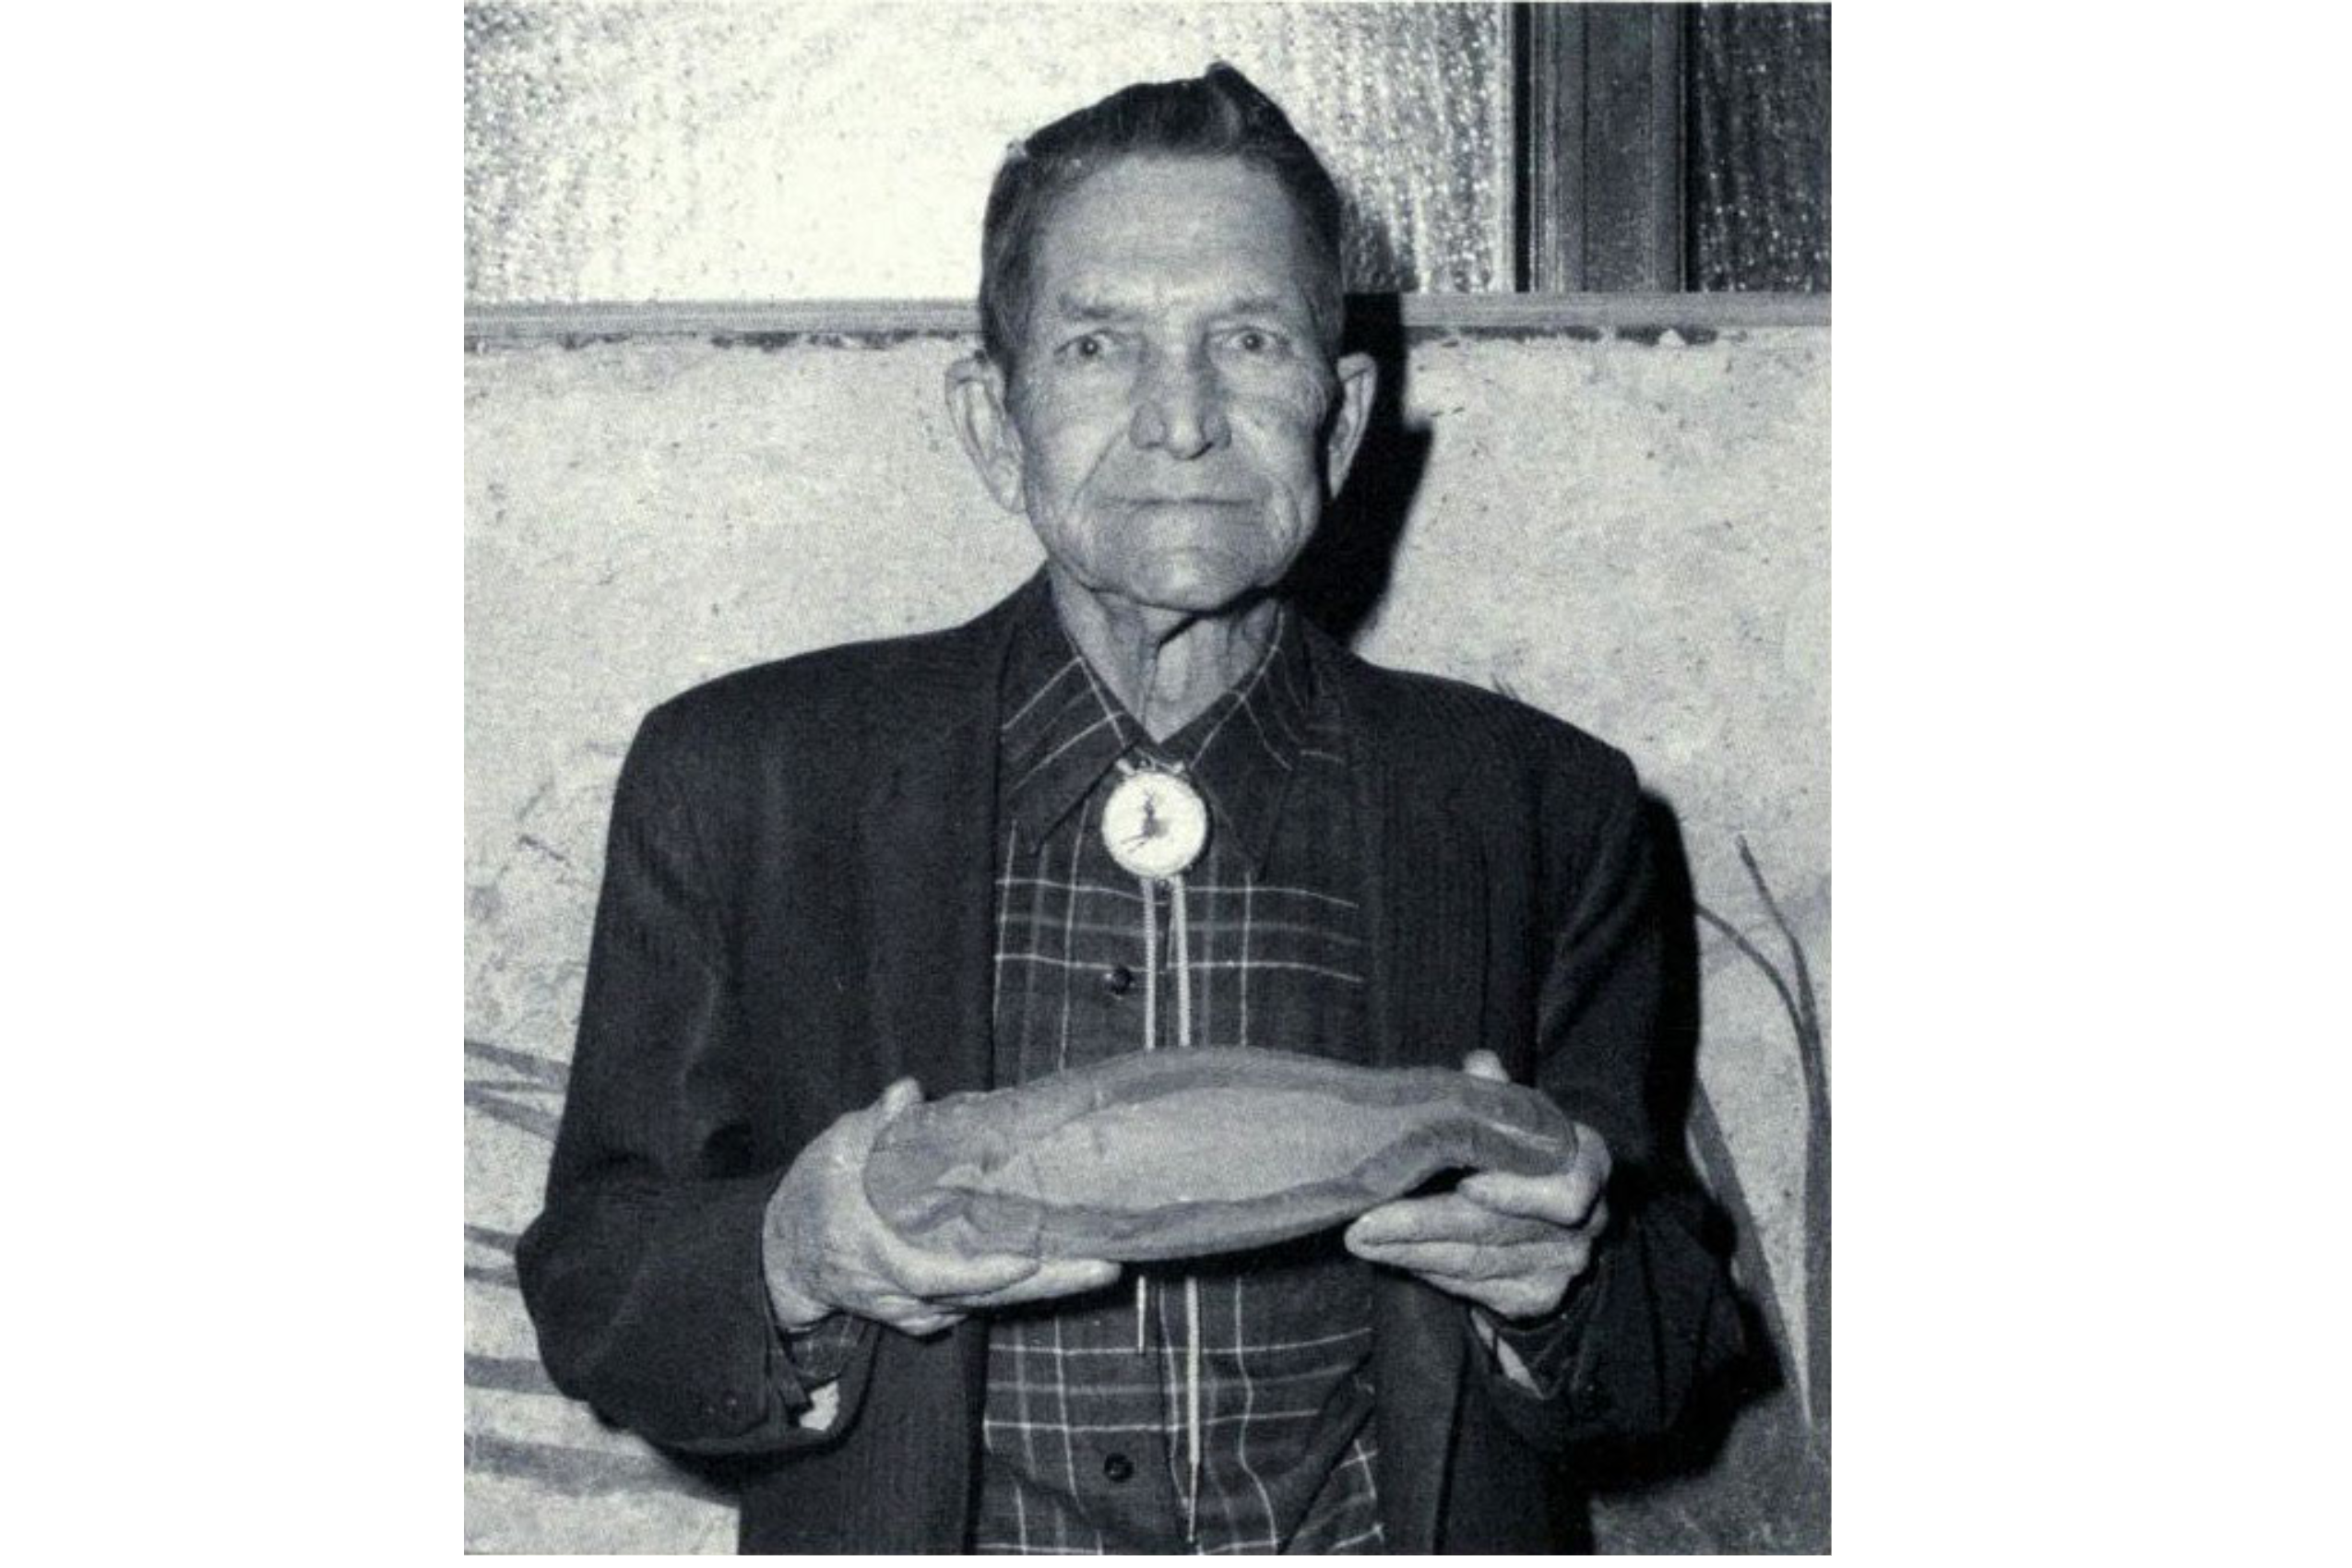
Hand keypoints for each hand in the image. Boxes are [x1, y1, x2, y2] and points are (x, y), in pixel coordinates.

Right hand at [764, 1078, 1119, 1336]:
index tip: (1027, 1259)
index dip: (983, 1273)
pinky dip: (1020, 1292)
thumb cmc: (814, 1196)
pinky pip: (979, 1305)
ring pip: (989, 1304)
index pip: (937, 1274)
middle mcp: (905, 1293)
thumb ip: (872, 1124)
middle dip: (1048, 1285)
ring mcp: (918, 1308)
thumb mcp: (833, 1151)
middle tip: (1106, 1266)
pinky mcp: (929, 1310)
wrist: (786, 1254)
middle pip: (984, 1297)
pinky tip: (1064, 1271)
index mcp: (880, 1255)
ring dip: (1046, 1289)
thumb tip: (908, 1091)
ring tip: (1102, 1263)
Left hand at [1342, 1050, 1611, 1321]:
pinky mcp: (1534, 1297)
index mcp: (1589, 1165)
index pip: (1565, 1192)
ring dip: (1411, 1250)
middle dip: (1426, 1223)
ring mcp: (1562, 1265)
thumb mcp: (1512, 1116)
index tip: (1464, 1183)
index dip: (1514, 1192)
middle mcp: (1586, 1222)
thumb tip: (1479, 1064)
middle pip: (1499, 1229)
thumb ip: (1497, 1096)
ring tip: (1360, 1236)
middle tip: (1366, 1219)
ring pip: (1477, 1261)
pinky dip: (1425, 1269)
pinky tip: (1388, 1253)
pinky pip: (1471, 1286)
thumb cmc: (1517, 1152)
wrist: (1539, 1219)